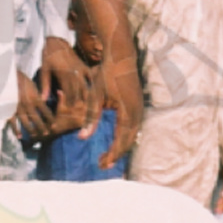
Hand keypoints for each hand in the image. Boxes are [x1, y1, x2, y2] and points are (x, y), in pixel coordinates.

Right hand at [12, 69, 53, 138]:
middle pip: (38, 119)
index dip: (50, 119)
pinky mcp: (9, 110)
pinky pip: (13, 122)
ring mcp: (18, 108)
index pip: (46, 111)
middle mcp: (28, 105)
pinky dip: (16, 130)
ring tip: (35, 135)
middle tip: (46, 133)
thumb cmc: (20, 78)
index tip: (54, 124)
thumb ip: (37, 94)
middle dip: (42, 127)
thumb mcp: (32, 84)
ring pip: (26, 123)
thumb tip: (42, 100)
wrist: (6, 76)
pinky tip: (19, 136)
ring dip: (31, 130)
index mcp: (36, 98)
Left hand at [41, 38, 98, 136]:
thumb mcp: (44, 70)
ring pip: (88, 89)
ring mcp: (82, 71)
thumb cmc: (48, 56)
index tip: (70, 118)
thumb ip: (44, 85)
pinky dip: (93, 89)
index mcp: (65, 75)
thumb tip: (42, 99)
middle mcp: (76, 74)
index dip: (70, 108)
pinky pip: (92, 81)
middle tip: (83, 120)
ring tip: (90, 113)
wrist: (57, 40)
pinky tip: (95, 98)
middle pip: (81, 95)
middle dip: (81, 108)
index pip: (70, 95)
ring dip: (89, 101)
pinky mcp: (86, 68)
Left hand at [98, 55, 141, 169]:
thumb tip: (82, 137)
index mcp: (127, 112)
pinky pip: (133, 127)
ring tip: (106, 158)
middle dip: (116, 155)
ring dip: (120, 147)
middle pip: (129, 141)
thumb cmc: (105, 75)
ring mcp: (140, 109)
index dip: (112, 153)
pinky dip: (125, 138)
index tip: (103, 164)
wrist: (121, 57)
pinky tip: (115, 143)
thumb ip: (90, 117)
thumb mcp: (94, 96)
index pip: (121, 139)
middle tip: (102, 165)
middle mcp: (137, 113)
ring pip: (132, 135)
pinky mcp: (138, 106)